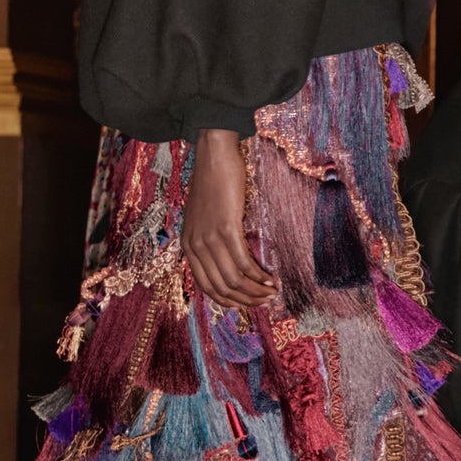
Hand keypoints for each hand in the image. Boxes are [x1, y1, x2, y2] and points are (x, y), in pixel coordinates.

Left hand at [183, 129, 275, 307]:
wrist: (213, 156)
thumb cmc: (213, 182)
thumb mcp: (204, 217)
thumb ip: (210, 238)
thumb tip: (230, 258)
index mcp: (188, 245)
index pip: (206, 286)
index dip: (229, 301)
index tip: (247, 304)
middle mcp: (196, 245)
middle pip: (222, 287)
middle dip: (246, 300)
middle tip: (266, 302)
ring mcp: (210, 238)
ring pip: (234, 279)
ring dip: (256, 291)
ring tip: (272, 292)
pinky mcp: (226, 229)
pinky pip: (244, 262)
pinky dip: (259, 275)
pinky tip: (271, 277)